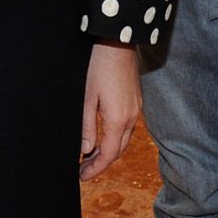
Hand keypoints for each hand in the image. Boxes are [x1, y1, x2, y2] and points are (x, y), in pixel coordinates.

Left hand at [79, 42, 140, 181]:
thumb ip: (87, 126)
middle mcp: (132, 117)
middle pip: (119, 150)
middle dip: (102, 162)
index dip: (96, 168)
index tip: (81, 176)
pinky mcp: (136, 99)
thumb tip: (86, 150)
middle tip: (83, 169)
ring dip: (109, 149)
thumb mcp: (87, 98)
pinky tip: (103, 134)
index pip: (109, 154)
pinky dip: (115, 136)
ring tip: (90, 155)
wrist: (117, 41)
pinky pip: (127, 126)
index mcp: (118, 119)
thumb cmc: (98, 66)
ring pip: (124, 138)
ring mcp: (136, 108)